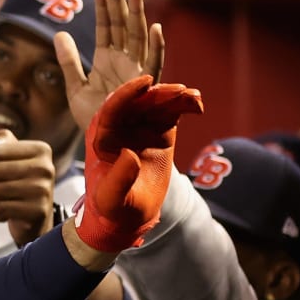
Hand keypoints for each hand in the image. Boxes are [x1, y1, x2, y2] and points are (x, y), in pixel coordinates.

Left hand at [0, 130, 56, 246]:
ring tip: (6, 200)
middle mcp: (46, 167)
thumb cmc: (20, 181)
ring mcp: (44, 190)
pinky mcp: (38, 211)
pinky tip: (8, 214)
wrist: (34, 217)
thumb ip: (1, 142)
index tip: (5, 171)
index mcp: (42, 149)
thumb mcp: (13, 156)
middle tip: (3, 188)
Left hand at [56, 0, 163, 130]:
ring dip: (138, 14)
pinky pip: (154, 64)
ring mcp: (137, 72)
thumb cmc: (96, 120)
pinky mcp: (147, 87)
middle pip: (122, 25)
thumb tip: (59, 33)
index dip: (102, 6)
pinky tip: (154, 28)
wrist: (107, 145)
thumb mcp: (75, 88)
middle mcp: (124, 61)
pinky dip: (156, 47)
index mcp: (107, 60)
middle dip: (119, 1)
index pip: (106, 26)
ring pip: (139, 37)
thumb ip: (69, 61)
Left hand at [75, 76, 203, 251]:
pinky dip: (183, 106)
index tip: (146, 82)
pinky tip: (197, 105)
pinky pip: (171, 114)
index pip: (112, 109)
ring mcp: (141, 128)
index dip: (128, 93)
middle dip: (158, 95)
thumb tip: (130, 154)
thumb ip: (119, 178)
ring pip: (157, 105)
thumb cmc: (112, 207)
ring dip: (174, 97)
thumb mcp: (112, 197)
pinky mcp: (159, 133)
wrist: (127, 216)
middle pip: (138, 102)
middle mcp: (120, 127)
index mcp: (102, 137)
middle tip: (179, 91)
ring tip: (193, 97)